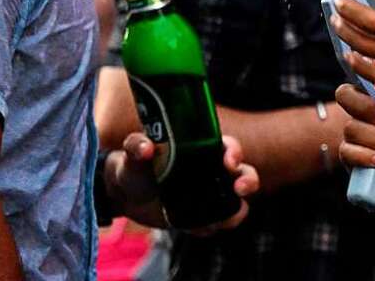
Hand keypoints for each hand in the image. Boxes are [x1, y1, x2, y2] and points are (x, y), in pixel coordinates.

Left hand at [104, 133, 258, 231]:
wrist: (126, 195)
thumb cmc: (135, 165)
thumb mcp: (133, 153)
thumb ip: (137, 145)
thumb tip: (147, 148)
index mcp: (204, 149)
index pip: (228, 147)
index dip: (234, 152)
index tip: (229, 161)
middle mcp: (214, 171)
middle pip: (243, 173)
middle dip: (248, 180)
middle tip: (240, 188)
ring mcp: (210, 195)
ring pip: (237, 202)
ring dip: (237, 210)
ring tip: (226, 219)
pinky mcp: (201, 217)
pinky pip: (216, 224)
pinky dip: (212, 228)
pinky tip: (199, 229)